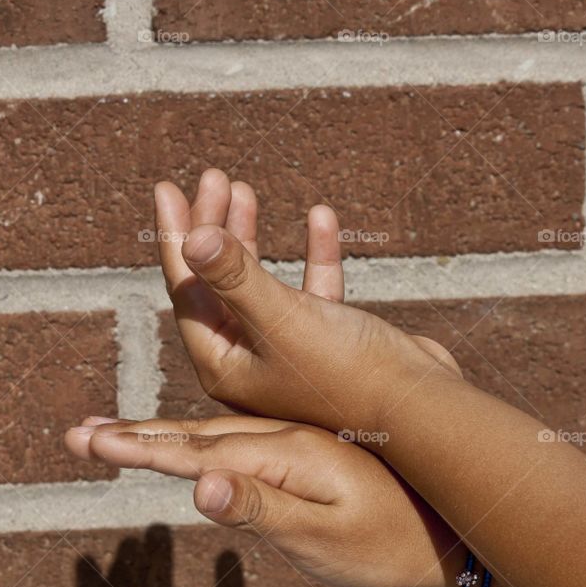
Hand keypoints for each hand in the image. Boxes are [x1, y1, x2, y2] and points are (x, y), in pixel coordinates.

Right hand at [64, 415, 462, 586]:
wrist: (458, 531)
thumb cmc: (393, 545)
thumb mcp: (325, 534)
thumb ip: (262, 507)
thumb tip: (198, 485)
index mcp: (280, 451)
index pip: (190, 450)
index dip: (135, 448)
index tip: (85, 441)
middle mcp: (283, 437)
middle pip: (193, 434)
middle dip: (133, 436)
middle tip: (79, 433)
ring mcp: (297, 443)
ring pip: (215, 433)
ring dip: (163, 433)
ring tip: (120, 433)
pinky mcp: (311, 456)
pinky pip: (243, 440)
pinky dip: (205, 440)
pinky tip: (195, 447)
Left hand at [153, 168, 461, 434]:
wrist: (419, 409)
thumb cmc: (347, 373)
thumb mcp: (282, 319)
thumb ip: (235, 276)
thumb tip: (191, 235)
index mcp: (225, 365)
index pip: (185, 290)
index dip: (174, 236)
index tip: (166, 186)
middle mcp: (250, 362)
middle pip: (216, 285)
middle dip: (212, 228)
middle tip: (214, 177)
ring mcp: (288, 354)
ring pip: (258, 285)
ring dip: (250, 238)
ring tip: (244, 189)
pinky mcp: (328, 347)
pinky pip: (311, 293)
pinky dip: (313, 257)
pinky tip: (320, 216)